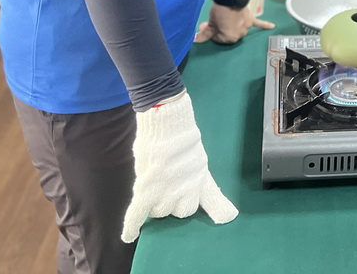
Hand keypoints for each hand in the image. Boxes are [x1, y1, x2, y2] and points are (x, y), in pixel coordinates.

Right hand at [121, 91, 237, 242]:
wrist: (168, 120)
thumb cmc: (179, 132)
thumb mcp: (196, 153)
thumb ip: (193, 171)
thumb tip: (185, 178)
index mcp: (201, 175)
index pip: (212, 198)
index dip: (220, 210)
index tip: (227, 217)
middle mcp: (188, 187)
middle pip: (182, 211)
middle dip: (175, 203)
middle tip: (168, 187)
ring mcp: (168, 189)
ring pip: (161, 212)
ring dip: (156, 204)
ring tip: (154, 185)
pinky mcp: (147, 188)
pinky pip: (138, 212)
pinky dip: (133, 225)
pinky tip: (129, 235)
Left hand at [194, 3, 273, 43]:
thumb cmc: (219, 11)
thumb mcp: (211, 22)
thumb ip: (205, 33)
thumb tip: (196, 40)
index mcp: (230, 38)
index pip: (219, 39)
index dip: (212, 32)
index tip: (208, 25)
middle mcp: (240, 35)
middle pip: (228, 35)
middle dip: (221, 29)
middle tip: (215, 20)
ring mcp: (246, 27)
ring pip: (238, 29)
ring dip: (232, 25)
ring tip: (225, 17)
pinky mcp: (251, 19)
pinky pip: (259, 23)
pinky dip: (265, 25)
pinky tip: (272, 26)